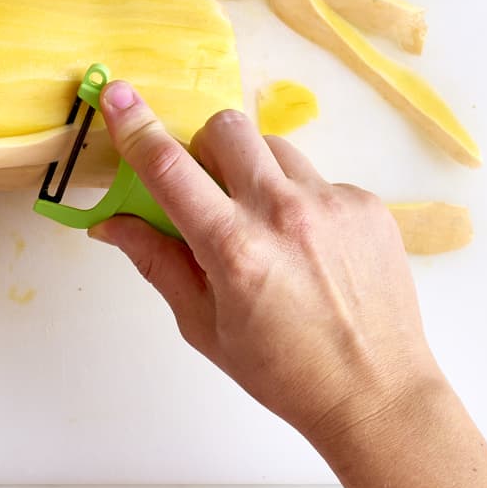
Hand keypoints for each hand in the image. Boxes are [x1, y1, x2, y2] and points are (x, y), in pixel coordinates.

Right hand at [89, 81, 444, 446]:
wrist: (377, 393)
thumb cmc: (284, 372)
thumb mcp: (204, 326)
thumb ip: (157, 262)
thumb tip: (110, 223)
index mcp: (234, 249)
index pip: (170, 168)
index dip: (136, 125)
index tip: (116, 94)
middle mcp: (284, 214)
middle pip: (226, 128)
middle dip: (206, 149)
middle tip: (209, 193)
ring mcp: (333, 203)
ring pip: (274, 148)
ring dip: (255, 173)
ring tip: (266, 230)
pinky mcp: (367, 204)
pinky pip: (317, 178)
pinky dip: (300, 202)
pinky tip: (311, 251)